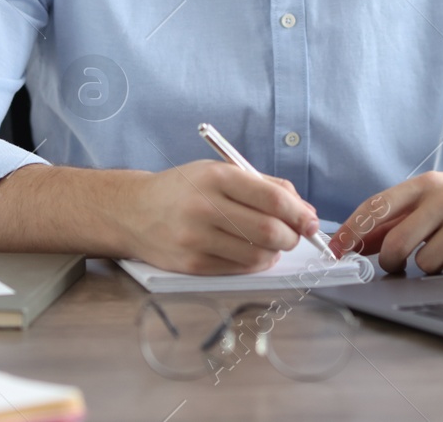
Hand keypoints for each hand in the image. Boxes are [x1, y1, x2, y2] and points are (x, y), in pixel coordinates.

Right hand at [120, 160, 319, 275]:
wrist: (132, 212)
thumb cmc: (183, 189)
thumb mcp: (219, 171)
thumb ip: (264, 186)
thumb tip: (304, 210)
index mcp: (216, 177)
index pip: (272, 198)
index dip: (299, 213)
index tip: (310, 221)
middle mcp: (204, 207)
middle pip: (268, 231)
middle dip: (291, 237)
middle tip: (294, 235)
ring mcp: (196, 239)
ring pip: (257, 255)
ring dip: (275, 253)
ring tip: (271, 244)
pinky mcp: (191, 265)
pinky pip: (239, 270)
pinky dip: (255, 264)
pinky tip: (252, 253)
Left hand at [330, 172, 442, 275]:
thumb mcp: (427, 200)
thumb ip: (391, 220)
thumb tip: (352, 242)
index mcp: (426, 183)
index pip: (378, 205)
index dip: (352, 229)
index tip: (336, 249)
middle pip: (397, 242)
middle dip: (390, 261)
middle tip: (398, 262)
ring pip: (425, 263)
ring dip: (428, 266)